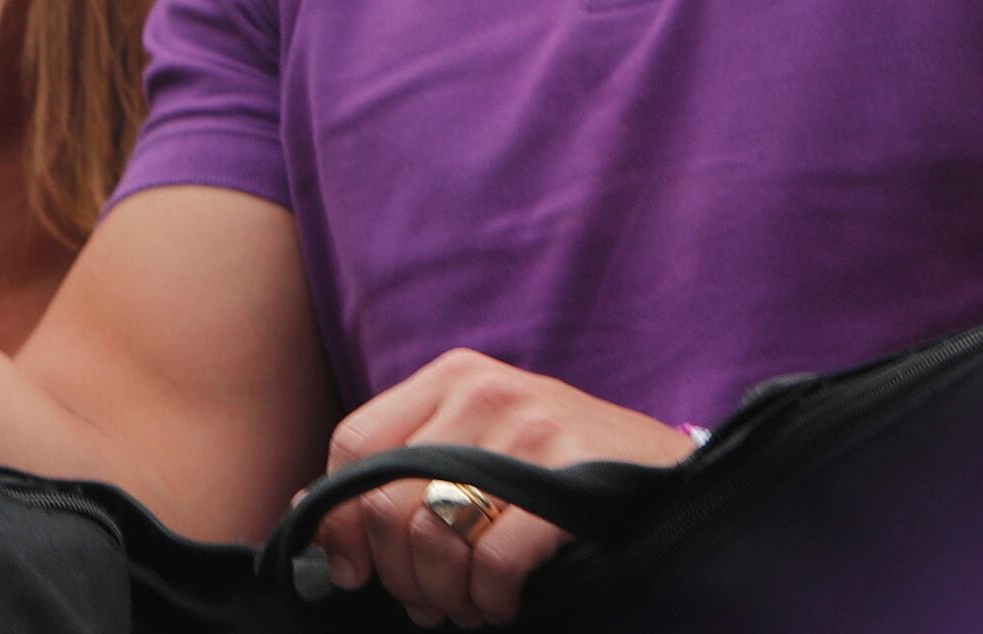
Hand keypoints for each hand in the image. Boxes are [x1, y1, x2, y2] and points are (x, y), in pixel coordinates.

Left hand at [311, 351, 692, 627]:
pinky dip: (491, 597)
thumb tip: (310, 512)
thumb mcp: (478, 443)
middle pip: (386, 498)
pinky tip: (504, 602)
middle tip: (427, 604)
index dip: (341, 518)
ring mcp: (529, 430)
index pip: (355, 443)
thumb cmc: (559, 471)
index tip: (355, 571)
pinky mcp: (569, 479)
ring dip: (442, 593)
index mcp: (450, 376)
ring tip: (466, 607)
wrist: (672, 475)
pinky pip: (494, 560)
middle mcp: (483, 392)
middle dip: (397, 572)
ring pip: (433, 534)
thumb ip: (403, 466)